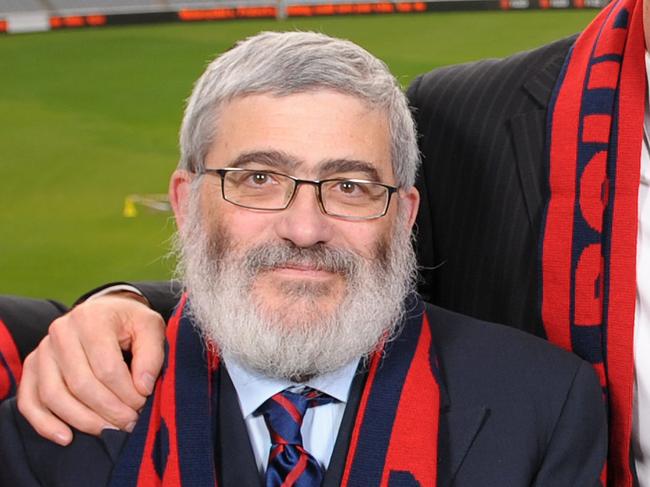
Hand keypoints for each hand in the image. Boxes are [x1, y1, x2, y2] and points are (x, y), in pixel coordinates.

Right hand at [17, 292, 165, 444]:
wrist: (107, 311)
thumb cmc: (130, 322)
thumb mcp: (151, 328)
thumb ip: (152, 355)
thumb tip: (142, 388)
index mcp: (91, 318)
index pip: (107, 367)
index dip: (127, 393)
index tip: (143, 403)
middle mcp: (61, 331)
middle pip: (81, 384)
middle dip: (109, 410)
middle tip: (130, 422)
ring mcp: (43, 350)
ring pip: (54, 396)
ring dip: (83, 421)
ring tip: (109, 431)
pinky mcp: (32, 367)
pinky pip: (30, 401)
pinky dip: (45, 424)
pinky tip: (66, 437)